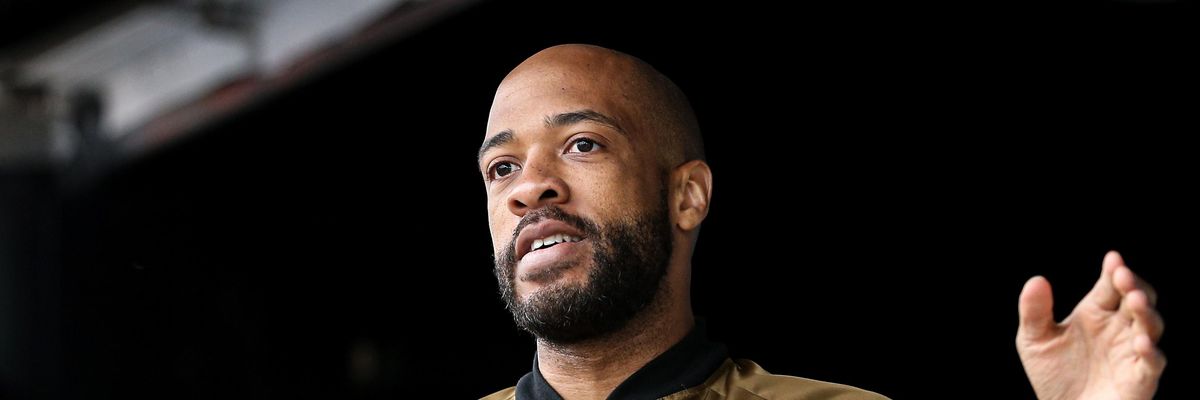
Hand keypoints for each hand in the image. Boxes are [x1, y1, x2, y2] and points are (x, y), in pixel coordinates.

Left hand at [1016, 251, 1165, 399]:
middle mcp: (1119, 328)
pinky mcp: (1140, 378)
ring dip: (1146, 312)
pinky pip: (1153, 362)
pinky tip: (1141, 342)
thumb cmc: (1054, 375)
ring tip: (1134, 300)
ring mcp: (1132, 351)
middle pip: (1137, 298)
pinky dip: (1150, 351)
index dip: (1114, 271)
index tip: (1113, 259)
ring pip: (1150, 325)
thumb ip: (1034, 311)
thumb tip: (1037, 279)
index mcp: (1096, 313)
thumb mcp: (1035, 340)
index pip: (1110, 285)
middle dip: (1134, 285)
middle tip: (1123, 276)